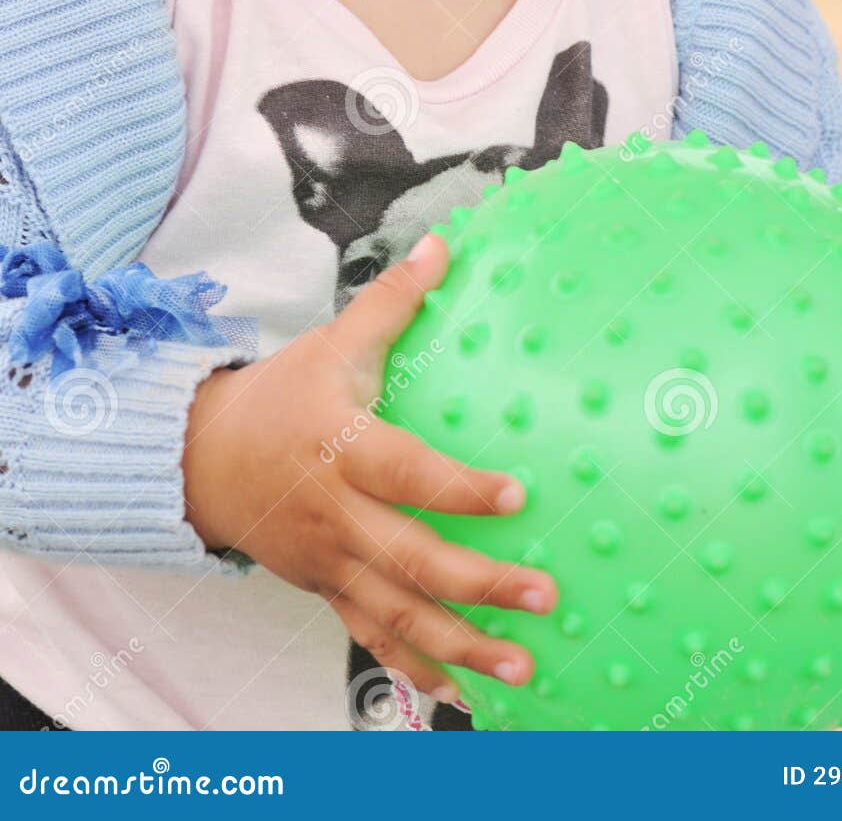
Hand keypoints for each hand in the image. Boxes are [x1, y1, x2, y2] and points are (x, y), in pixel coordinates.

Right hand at [182, 232, 556, 701]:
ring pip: (399, 614)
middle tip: (544, 595)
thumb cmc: (280, 396)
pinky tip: (464, 693)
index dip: (459, 490)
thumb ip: (392, 301)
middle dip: (480, 585)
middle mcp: (338, 516)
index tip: (518, 496)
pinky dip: (418, 669)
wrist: (201, 459)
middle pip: (412, 560)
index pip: (407, 474)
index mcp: (342, 449)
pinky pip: (374, 637)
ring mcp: (331, 562)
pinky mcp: (327, 590)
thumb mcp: (332, 342)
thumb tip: (445, 244)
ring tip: (523, 666)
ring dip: (463, 645)